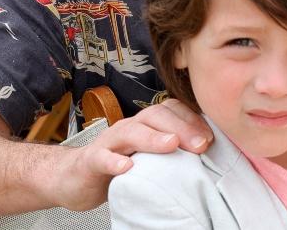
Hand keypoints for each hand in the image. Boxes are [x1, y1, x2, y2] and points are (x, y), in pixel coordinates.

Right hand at [44, 98, 212, 210]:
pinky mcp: (91, 161)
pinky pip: (101, 157)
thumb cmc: (118, 165)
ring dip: (152, 137)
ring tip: (171, 145)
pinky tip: (126, 167)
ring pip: (131, 132)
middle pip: (155, 116)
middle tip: (200, 144)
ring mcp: (109, 142)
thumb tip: (211, 156)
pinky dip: (113, 161)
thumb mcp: (150, 157)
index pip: (172, 110)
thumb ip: (174, 152)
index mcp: (147, 124)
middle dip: (181, 127)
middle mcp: (129, 127)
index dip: (193, 120)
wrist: (74, 177)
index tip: (212, 139)